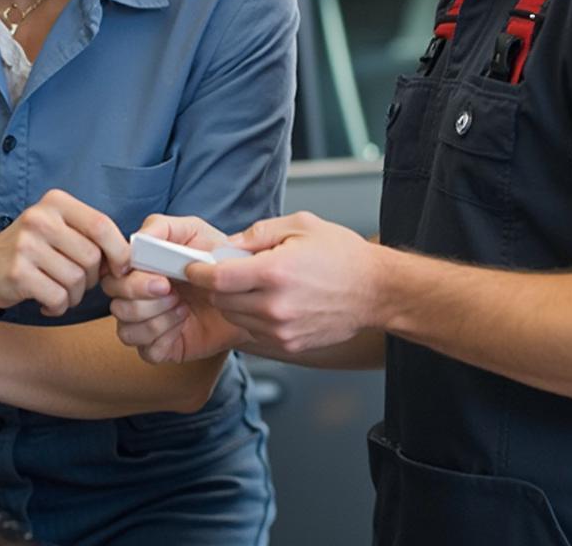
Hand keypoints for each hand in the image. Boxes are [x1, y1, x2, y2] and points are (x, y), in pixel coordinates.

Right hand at [0, 189, 129, 316]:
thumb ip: (89, 234)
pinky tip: (48, 302)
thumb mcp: (57, 227)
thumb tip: (128, 258)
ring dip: (75, 295)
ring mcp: (26, 245)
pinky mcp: (17, 273)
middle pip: (91, 256)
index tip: (121, 268)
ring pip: (77, 280)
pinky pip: (58, 297)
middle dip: (92, 278)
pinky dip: (59, 306)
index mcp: (56, 202)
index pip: (101, 225)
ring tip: (60, 292)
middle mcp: (40, 218)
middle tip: (78, 283)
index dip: (118, 250)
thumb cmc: (30, 249)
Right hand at [105, 214, 248, 362]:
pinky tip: (183, 324)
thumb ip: (162, 227)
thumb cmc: (216, 259)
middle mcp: (135, 296)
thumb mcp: (194, 231)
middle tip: (174, 291)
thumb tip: (136, 240)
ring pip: (126, 330)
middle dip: (144, 299)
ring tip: (183, 307)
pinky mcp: (160, 347)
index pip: (112, 277)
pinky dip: (165, 338)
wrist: (244, 294)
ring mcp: (145, 324)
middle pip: (116, 305)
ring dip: (156, 319)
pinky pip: (147, 350)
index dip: (130, 282)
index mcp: (137, 268)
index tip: (162, 279)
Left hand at [186, 211, 380, 354]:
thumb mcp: (300, 225)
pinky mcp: (290, 345)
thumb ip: (258, 233)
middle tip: (227, 271)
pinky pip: (255, 332)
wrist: (376, 291)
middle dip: (217, 285)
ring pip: (235, 318)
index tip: (195, 266)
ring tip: (254, 285)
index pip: (218, 278)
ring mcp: (282, 330)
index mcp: (274, 272)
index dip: (200, 271)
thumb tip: (229, 245)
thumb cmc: (342, 255)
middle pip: (221, 300)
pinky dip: (253, 317)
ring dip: (234, 302)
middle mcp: (275, 306)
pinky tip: (269, 301)